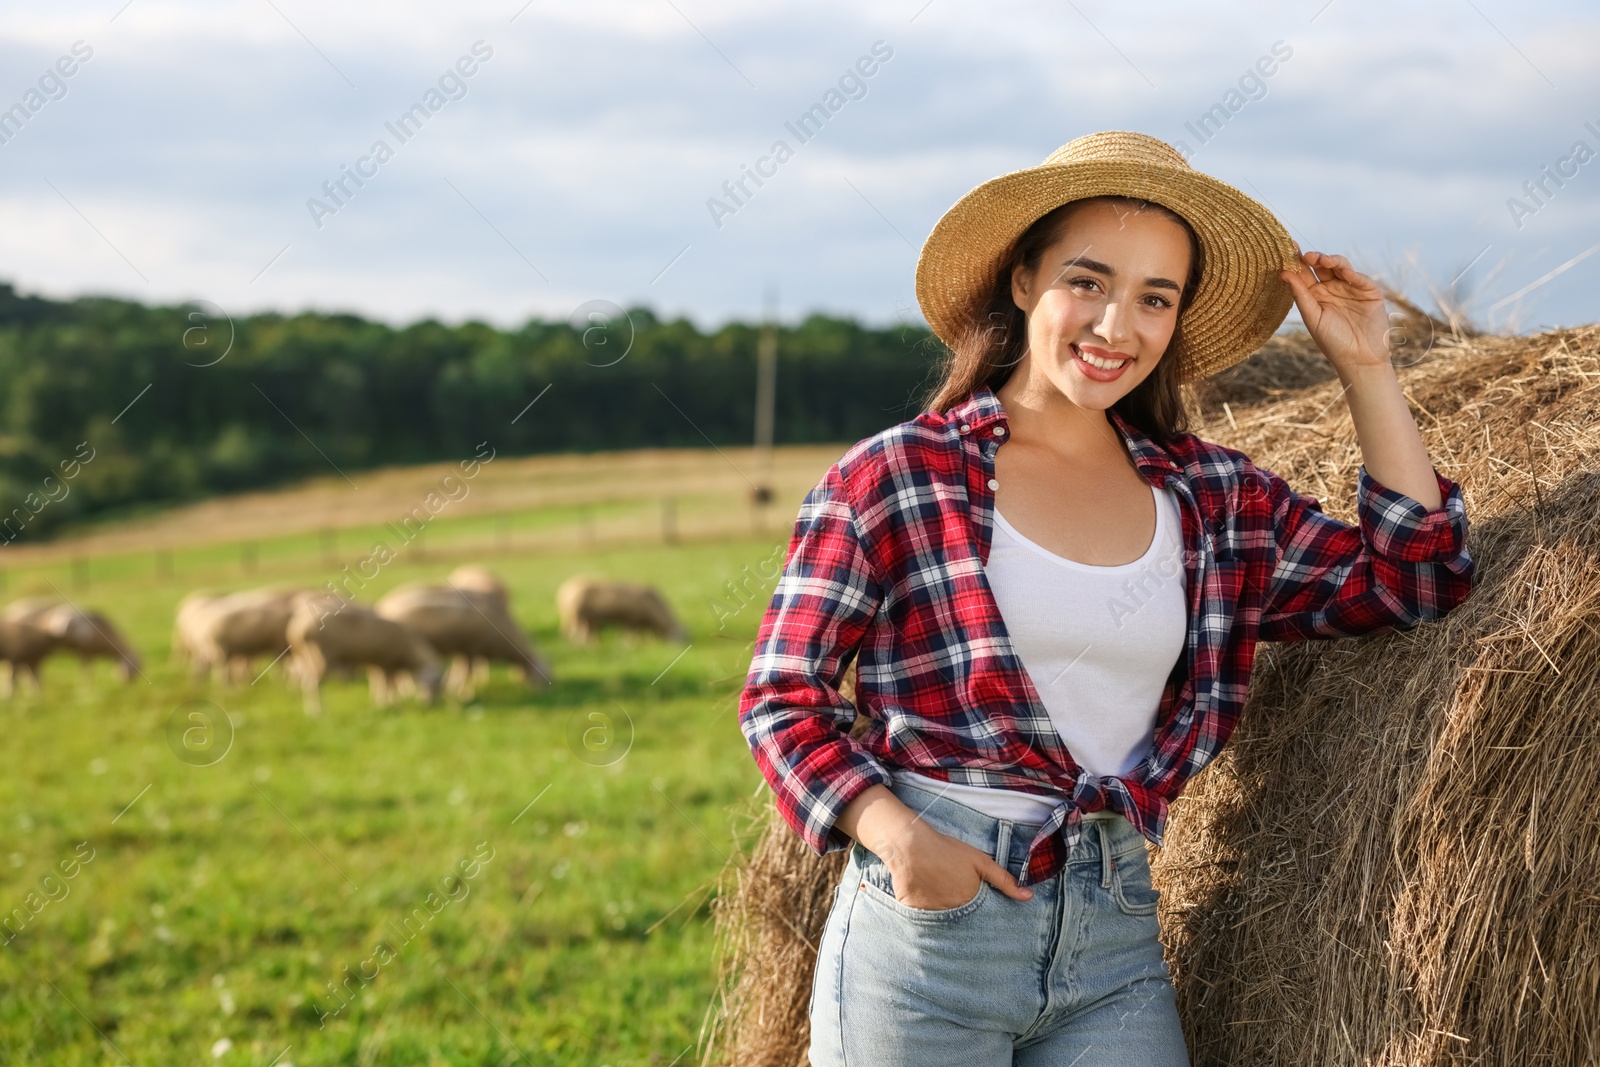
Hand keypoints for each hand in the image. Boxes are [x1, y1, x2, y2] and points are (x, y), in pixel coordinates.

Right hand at [877, 819, 1031, 909]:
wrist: (911, 846)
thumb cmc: (947, 851)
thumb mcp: (981, 862)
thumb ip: (1004, 881)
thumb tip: (1028, 897)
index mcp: (970, 903)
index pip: (981, 919)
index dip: (980, 913)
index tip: (976, 907)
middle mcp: (952, 914)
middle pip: (962, 921)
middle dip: (963, 916)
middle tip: (955, 898)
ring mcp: (932, 915)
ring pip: (943, 922)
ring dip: (945, 914)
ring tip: (940, 896)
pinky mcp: (914, 913)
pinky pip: (922, 920)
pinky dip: (925, 913)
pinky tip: (924, 897)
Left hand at [1280, 250, 1391, 376]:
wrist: (1359, 358)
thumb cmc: (1333, 342)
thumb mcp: (1313, 317)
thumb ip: (1300, 295)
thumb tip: (1283, 273)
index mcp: (1315, 294)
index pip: (1304, 273)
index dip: (1296, 261)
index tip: (1286, 247)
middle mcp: (1332, 288)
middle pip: (1321, 266)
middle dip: (1314, 258)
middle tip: (1306, 255)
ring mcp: (1350, 287)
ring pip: (1340, 266)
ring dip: (1332, 260)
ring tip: (1323, 260)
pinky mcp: (1369, 290)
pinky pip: (1359, 277)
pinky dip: (1352, 273)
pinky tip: (1344, 272)